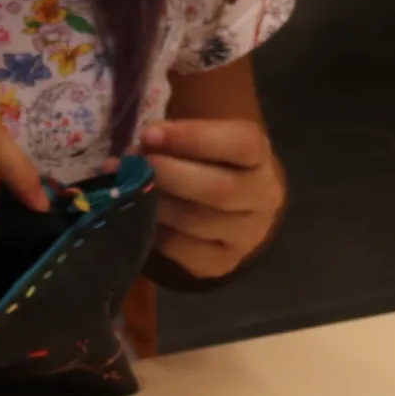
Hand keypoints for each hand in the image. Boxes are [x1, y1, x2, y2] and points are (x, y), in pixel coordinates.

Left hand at [137, 116, 287, 282]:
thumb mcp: (201, 141)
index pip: (241, 144)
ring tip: (131, 190)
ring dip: (155, 203)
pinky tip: (144, 217)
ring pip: (196, 222)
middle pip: (219, 190)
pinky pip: (183, 250)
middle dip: (168, 174)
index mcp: (260, 157)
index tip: (151, 132)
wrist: (233, 208)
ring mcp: (247, 236)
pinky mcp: (224, 263)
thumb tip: (131, 156)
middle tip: (135, 164)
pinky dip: (157, 233)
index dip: (193, 137)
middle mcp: (263, 198)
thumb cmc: (209, 164)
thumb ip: (173, 140)